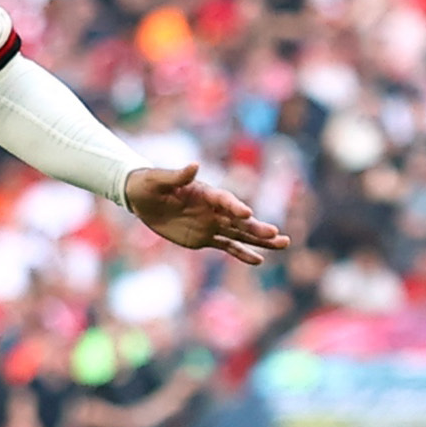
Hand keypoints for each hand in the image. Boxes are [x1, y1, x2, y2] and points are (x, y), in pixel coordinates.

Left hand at [127, 162, 287, 265]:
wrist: (142, 199)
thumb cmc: (149, 184)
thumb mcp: (158, 180)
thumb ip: (177, 176)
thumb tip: (194, 166)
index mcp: (206, 193)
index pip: (224, 200)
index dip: (235, 206)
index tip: (247, 214)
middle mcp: (214, 209)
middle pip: (240, 220)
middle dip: (258, 227)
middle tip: (276, 234)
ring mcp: (211, 225)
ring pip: (241, 234)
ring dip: (261, 240)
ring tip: (283, 243)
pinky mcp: (204, 238)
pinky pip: (227, 246)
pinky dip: (242, 254)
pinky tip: (259, 260)